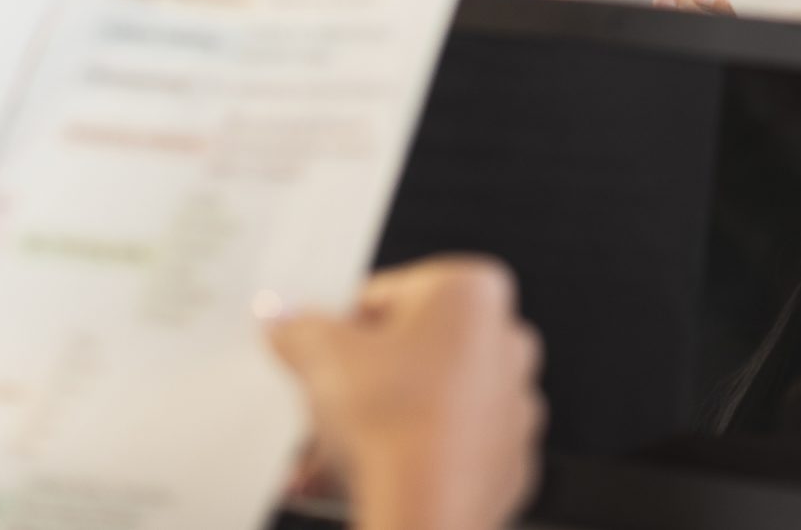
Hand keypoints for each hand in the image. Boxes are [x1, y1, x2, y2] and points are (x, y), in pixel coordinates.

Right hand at [266, 256, 542, 529]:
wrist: (427, 511)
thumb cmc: (394, 424)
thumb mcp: (321, 355)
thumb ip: (299, 326)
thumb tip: (288, 318)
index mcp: (473, 293)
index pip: (387, 294)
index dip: (339, 327)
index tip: (314, 351)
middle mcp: (506, 341)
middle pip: (406, 354)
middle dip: (352, 386)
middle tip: (315, 406)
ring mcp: (512, 402)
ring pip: (421, 406)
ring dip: (366, 429)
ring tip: (320, 456)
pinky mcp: (506, 458)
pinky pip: (441, 450)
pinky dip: (401, 461)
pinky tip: (353, 479)